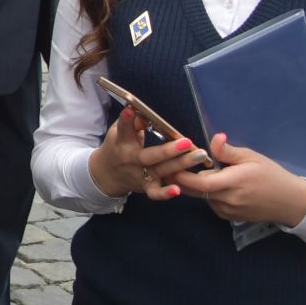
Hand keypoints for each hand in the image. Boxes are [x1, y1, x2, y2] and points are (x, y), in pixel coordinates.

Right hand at [85, 107, 208, 200]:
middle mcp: (131, 159)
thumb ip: (131, 124)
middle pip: (150, 155)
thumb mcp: (118, 132)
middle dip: (169, 150)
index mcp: (122, 141)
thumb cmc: (118, 147)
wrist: (106, 174)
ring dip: (180, 165)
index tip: (131, 110)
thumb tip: (144, 115)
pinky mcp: (145, 187)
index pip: (124, 129)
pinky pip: (155, 192)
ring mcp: (139, 175)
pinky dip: (165, 193)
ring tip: (199, 156)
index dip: (126, 120)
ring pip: (161, 170)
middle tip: (187, 142)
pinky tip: (178, 190)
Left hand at [171, 134, 305, 225]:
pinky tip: (214, 184)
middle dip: (181, 179)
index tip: (171, 164)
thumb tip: (215, 138)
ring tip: (196, 171)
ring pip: (201, 197)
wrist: (290, 202)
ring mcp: (228, 211)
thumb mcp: (252, 157)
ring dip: (195, 185)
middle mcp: (228, 200)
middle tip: (171, 165)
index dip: (182, 174)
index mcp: (233, 182)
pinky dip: (207, 194)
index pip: (200, 182)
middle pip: (195, 191)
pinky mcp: (229, 217)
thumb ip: (229, 151)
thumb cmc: (271, 175)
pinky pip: (210, 204)